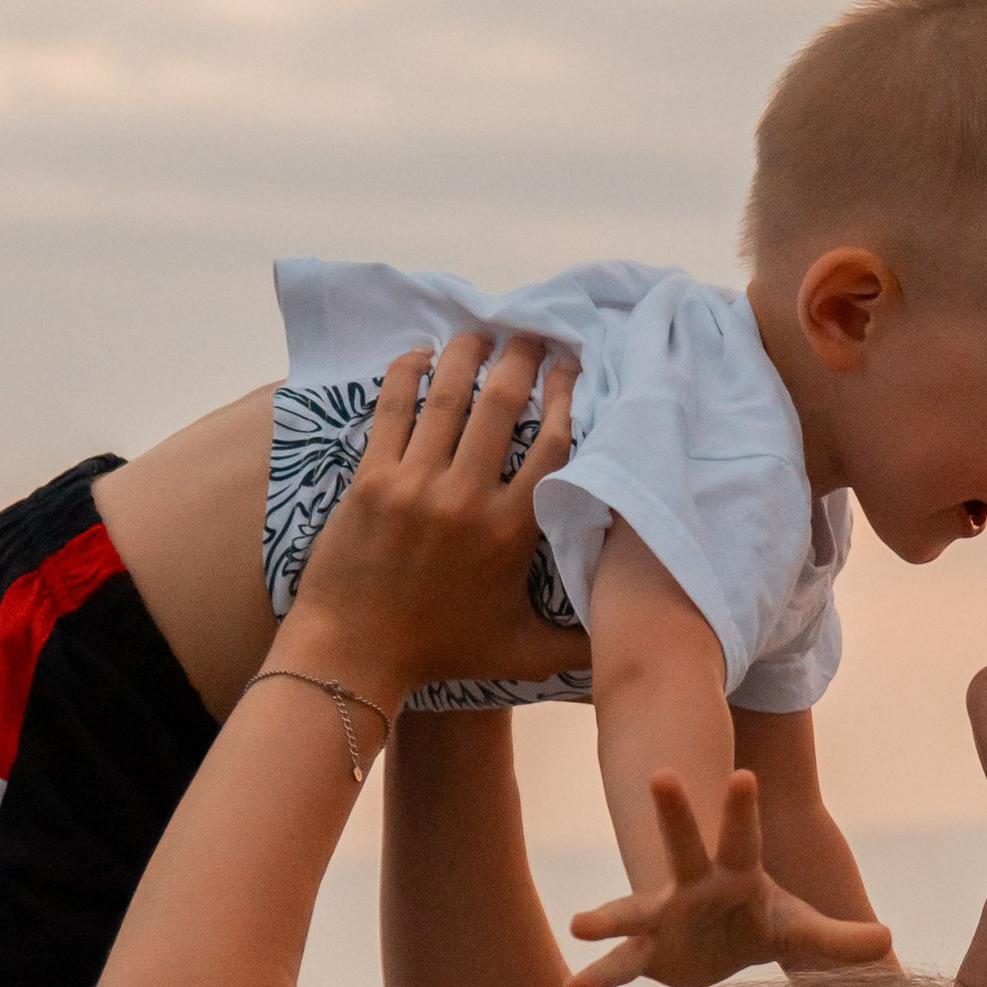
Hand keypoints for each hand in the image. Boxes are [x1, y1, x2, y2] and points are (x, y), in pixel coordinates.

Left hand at [280, 332, 587, 702]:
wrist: (355, 653)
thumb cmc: (442, 652)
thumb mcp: (521, 653)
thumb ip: (578, 647)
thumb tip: (631, 642)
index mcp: (510, 532)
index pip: (552, 446)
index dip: (565, 398)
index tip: (571, 369)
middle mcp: (465, 499)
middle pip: (501, 406)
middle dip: (520, 360)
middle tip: (529, 335)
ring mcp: (414, 484)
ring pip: (447, 397)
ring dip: (466, 354)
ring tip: (480, 332)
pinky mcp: (370, 478)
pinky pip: (392, 409)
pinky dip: (405, 374)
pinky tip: (418, 353)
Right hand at [567, 770, 894, 986]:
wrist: (715, 944)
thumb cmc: (757, 922)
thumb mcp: (801, 929)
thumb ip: (839, 938)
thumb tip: (887, 941)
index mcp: (736, 874)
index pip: (743, 837)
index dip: (741, 808)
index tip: (744, 774)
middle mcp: (694, 886)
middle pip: (684, 847)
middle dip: (674, 815)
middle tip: (660, 774)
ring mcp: (665, 917)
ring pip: (634, 910)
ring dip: (609, 916)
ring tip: (580, 925)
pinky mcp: (649, 952)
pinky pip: (622, 965)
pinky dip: (599, 978)